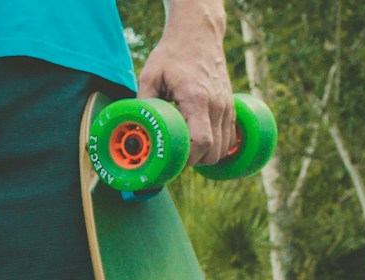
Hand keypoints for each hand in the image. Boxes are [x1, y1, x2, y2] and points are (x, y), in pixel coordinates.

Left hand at [139, 10, 235, 167]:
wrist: (198, 34)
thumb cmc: (172, 54)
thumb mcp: (150, 75)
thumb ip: (142, 103)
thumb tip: (134, 130)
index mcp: (197, 99)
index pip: (200, 143)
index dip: (186, 159)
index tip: (170, 161)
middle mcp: (217, 104)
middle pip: (213, 152)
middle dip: (193, 161)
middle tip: (174, 158)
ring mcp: (227, 105)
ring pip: (223, 148)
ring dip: (205, 156)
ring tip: (185, 151)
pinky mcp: (231, 105)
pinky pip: (229, 137)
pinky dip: (216, 146)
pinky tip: (199, 144)